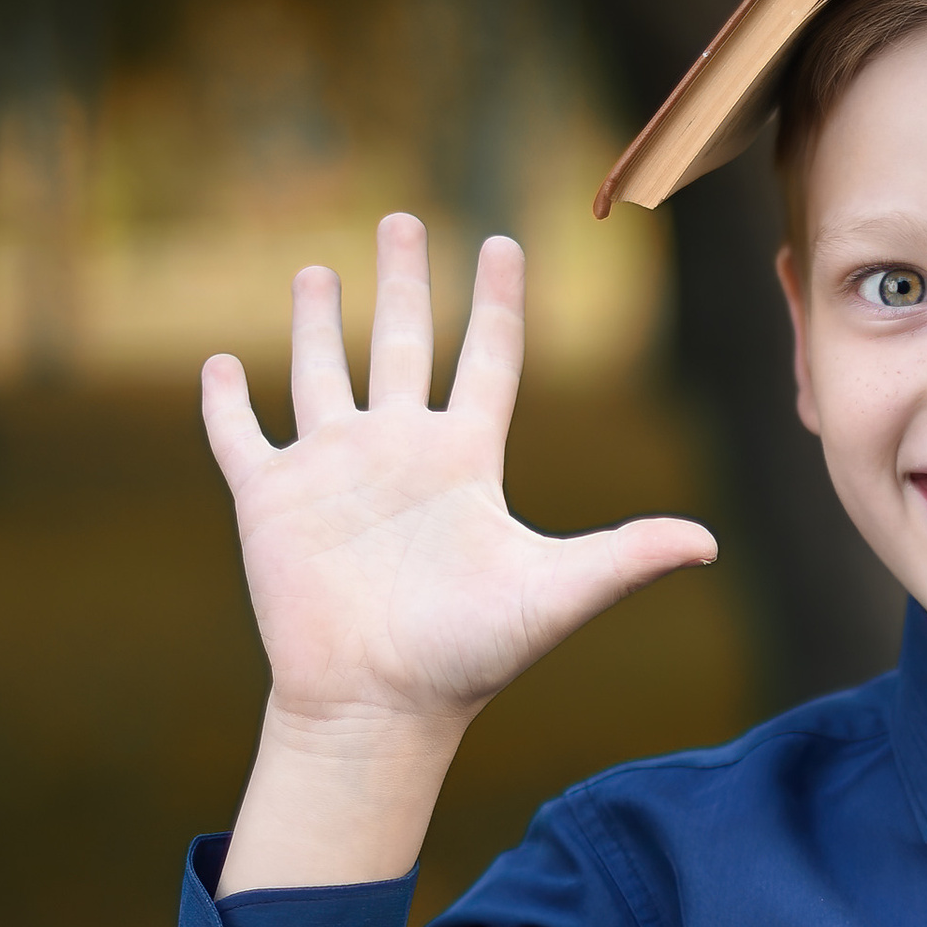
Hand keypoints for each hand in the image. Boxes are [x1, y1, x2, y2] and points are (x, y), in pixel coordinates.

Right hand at [206, 217, 715, 890]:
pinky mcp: (271, 501)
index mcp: (464, 461)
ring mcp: (332, 473)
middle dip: (401, 282)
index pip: (486, 360)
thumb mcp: (554, 595)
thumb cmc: (468, 657)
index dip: (495, 302)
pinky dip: (226, 402)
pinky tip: (216, 364)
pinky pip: (242, 438)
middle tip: (401, 219)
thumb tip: (711, 543)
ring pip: (320, 374)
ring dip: (314, 323)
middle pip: (401, 345)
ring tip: (313, 269)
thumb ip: (625, 557)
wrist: (380, 708)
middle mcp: (399, 453)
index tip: (504, 243)